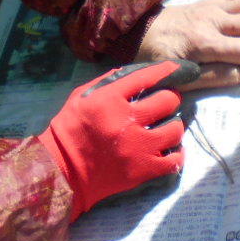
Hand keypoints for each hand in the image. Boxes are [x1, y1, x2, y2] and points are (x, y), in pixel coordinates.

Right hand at [36, 59, 191, 218]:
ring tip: (166, 127)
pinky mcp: (142, 170)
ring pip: (174, 130)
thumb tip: (136, 74)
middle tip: (166, 102)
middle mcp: (126, 122)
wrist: (63, 171)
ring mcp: (137, 147)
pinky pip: (174, 160)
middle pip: (167, 101)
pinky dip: (176, 154)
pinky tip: (169, 149)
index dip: (166, 71)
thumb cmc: (71, 130)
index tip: (176, 69)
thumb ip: (108, 82)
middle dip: (170, 98)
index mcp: (109, 100)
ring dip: (173, 126)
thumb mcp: (82, 96)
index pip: (145, 77)